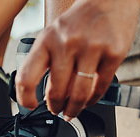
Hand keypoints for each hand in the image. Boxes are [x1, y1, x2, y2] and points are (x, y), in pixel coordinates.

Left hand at [15, 0, 139, 119]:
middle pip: (57, 92)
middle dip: (56, 107)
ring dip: (74, 109)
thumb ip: (47, 61)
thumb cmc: (78, 21)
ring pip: (79, 94)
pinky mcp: (113, 53)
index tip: (30, 105)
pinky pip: (100, 87)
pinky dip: (93, 99)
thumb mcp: (54, 35)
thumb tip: (46, 95)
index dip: (25, 98)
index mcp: (46, 40)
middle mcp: (67, 44)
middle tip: (57, 111)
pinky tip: (90, 100)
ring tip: (72, 111)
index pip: (26, 77)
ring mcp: (91, 48)